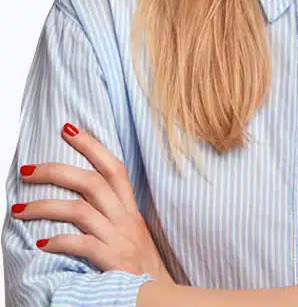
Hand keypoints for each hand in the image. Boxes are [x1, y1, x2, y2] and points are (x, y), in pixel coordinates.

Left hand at [12, 122, 173, 285]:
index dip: (92, 145)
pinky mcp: (113, 262)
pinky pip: (83, 245)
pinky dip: (60, 242)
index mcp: (131, 208)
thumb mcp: (132, 231)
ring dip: (45, 207)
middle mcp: (126, 218)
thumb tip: (81, 197)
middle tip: (28, 169)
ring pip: (80, 210)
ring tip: (19, 210)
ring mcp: (120, 239)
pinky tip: (42, 245)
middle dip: (56, 171)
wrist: (157, 298)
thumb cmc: (140, 266)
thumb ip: (113, 213)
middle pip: (91, 182)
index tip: (69, 129)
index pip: (113, 167)